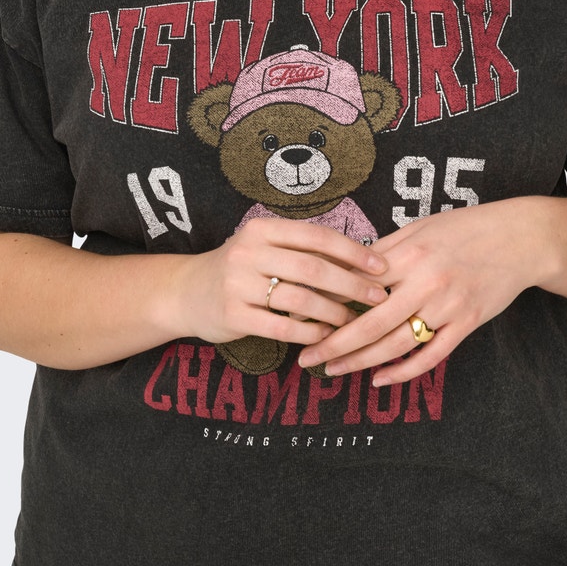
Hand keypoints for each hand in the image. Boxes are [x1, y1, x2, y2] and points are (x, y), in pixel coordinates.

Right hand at [176, 217, 388, 346]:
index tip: (380, 266)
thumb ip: (302, 251)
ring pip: (300, 300)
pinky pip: (282, 327)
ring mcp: (238, 284)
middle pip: (313, 268)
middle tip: (377, 297)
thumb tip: (361, 260)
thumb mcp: (264, 248)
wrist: (185, 292)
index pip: (317, 236)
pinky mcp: (232, 315)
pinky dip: (309, 333)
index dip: (353, 252)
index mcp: (262, 229)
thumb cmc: (240, 268)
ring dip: (334, 312)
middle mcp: (248, 252)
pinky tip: (325, 336)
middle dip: (351, 284)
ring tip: (352, 320)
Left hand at [298, 197, 553, 383]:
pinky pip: (431, 355)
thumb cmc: (464, 227)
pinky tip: (379, 379)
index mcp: (409, 253)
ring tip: (334, 371)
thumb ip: (386, 249)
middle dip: (334, 344)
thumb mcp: (421, 227)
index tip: (300, 317)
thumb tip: (347, 267)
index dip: (326, 304)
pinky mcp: (467, 323)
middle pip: (370, 323)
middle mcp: (426, 281)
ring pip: (396, 344)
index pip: (357, 285)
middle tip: (307, 359)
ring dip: (361, 362)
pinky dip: (404, 371)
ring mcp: (448, 306)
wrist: (520, 238)